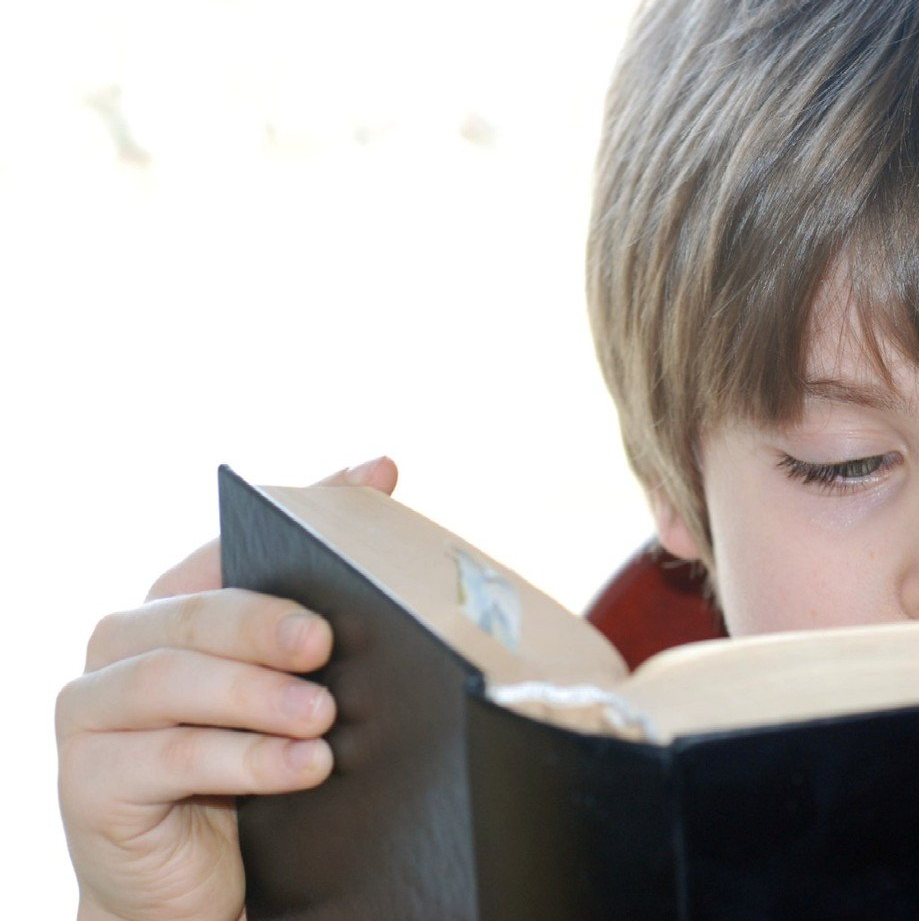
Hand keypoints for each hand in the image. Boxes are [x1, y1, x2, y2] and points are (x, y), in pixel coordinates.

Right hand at [56, 458, 398, 920]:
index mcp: (173, 604)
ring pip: (173, 679)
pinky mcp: (89, 781)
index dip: (305, 507)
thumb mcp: (291, 691)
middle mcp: (122, 643)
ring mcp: (94, 710)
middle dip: (267, 621)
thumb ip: (323, 613)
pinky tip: (303, 767)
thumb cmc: (246, 774)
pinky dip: (244, 760)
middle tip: (326, 643)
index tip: (377, 484)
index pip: (236, 541)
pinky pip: (170, 758)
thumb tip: (382, 485)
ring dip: (258, 696)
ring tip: (326, 718)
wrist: (188, 886)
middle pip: (197, 612)